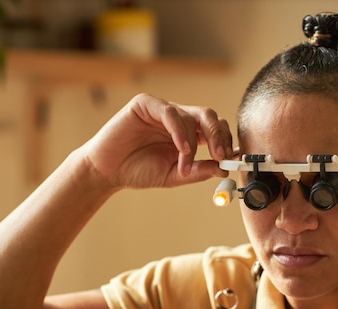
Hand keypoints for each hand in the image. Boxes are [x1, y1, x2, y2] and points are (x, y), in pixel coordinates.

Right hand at [81, 93, 233, 189]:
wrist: (108, 171)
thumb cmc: (138, 171)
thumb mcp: (175, 175)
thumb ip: (199, 171)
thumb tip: (224, 168)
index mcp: (188, 133)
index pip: (215, 129)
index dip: (225, 141)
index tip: (229, 160)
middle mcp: (178, 119)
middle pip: (209, 117)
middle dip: (218, 136)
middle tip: (221, 156)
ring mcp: (162, 110)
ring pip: (191, 116)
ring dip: (193, 143)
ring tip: (185, 163)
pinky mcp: (145, 104)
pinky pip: (170, 112)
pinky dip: (180, 130)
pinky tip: (181, 149)